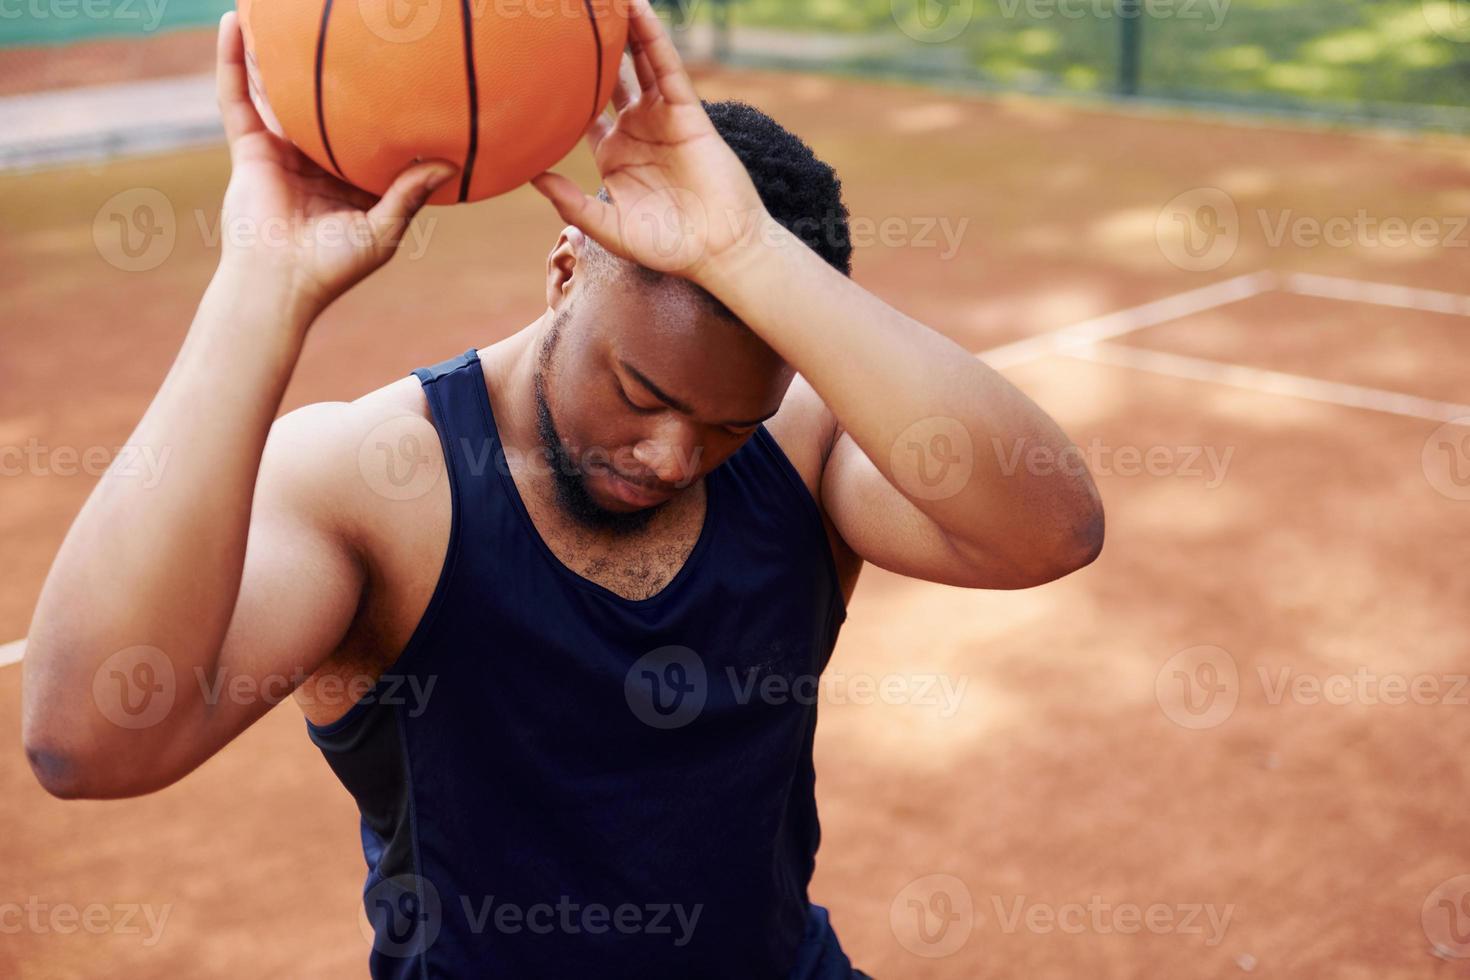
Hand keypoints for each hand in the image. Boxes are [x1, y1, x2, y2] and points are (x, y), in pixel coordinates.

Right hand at [214, 12, 457, 319]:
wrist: (280, 283)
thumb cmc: (335, 266)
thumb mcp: (384, 229)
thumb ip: (410, 193)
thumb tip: (449, 162)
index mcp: (352, 177)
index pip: (371, 130)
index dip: (382, 102)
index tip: (404, 68)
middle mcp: (317, 158)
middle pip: (324, 101)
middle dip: (331, 66)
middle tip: (349, 27)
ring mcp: (281, 149)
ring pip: (278, 89)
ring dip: (274, 50)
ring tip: (277, 9)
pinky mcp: (249, 147)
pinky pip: (237, 96)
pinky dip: (232, 60)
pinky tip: (234, 22)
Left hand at [530, 0, 769, 285]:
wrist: (718, 250)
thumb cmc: (667, 248)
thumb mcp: (609, 228)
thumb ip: (571, 203)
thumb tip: (531, 174)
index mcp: (613, 155)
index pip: (581, 111)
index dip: (561, 89)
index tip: (534, 64)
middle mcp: (636, 130)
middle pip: (607, 78)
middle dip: (591, 50)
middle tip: (567, 18)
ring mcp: (662, 118)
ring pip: (637, 64)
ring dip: (623, 30)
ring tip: (604, 1)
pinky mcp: (688, 112)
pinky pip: (667, 68)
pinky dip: (654, 39)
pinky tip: (638, 12)